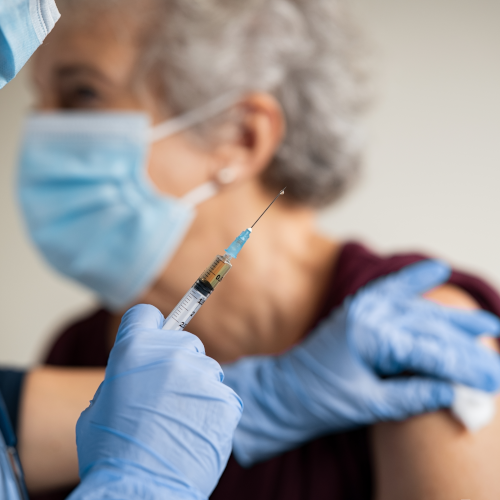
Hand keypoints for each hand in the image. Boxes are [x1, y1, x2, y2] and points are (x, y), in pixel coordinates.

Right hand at [68, 304, 241, 499]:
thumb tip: (139, 371)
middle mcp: (170, 354)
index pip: (146, 315)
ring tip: (180, 420)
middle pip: (184, 342)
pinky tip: (196, 431)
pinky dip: (213, 410)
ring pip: (206, 369)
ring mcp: (201, 375)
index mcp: (133, 350)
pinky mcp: (225, 399)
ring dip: (197, 387)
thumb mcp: (99, 406)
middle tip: (166, 394)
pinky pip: (222, 395)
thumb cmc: (111, 453)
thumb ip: (123, 377)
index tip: (154, 337)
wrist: (141, 491)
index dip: (148, 327)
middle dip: (177, 362)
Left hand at [223, 260, 499, 465]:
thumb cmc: (320, 400)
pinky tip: (435, 269)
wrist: (284, 390)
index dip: (465, 366)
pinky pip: (391, 289)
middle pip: (430, 327)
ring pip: (418, 310)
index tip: (493, 378)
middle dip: (467, 345)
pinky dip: (413, 280)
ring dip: (452, 319)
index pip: (431, 351)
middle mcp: (370, 314)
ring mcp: (364, 307)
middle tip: (498, 358)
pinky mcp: (359, 308)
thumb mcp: (368, 405)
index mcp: (373, 337)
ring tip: (488, 324)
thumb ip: (413, 395)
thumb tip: (456, 392)